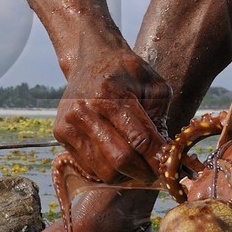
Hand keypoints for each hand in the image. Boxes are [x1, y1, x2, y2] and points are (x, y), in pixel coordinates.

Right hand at [53, 48, 172, 183]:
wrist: (91, 57)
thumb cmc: (126, 72)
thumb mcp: (153, 85)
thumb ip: (161, 119)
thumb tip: (165, 155)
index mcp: (111, 95)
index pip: (140, 139)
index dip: (158, 159)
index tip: (170, 168)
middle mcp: (86, 110)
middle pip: (120, 160)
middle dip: (143, 172)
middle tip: (156, 171)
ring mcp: (70, 123)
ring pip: (104, 170)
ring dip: (125, 174)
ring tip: (137, 164)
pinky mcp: (61, 133)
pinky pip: (89, 167)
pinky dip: (107, 169)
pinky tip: (116, 155)